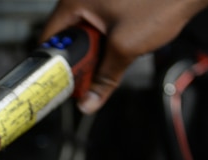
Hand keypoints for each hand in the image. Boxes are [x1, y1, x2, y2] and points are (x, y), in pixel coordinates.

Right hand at [42, 0, 207, 112]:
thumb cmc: (159, 2)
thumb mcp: (125, 48)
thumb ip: (103, 79)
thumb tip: (89, 102)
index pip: (48, 38)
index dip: (54, 65)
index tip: (62, 83)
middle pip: (67, 38)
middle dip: (79, 60)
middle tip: (89, 78)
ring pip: (85, 34)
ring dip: (95, 52)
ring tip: (112, 59)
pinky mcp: (111, 2)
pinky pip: (99, 26)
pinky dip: (106, 41)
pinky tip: (120, 48)